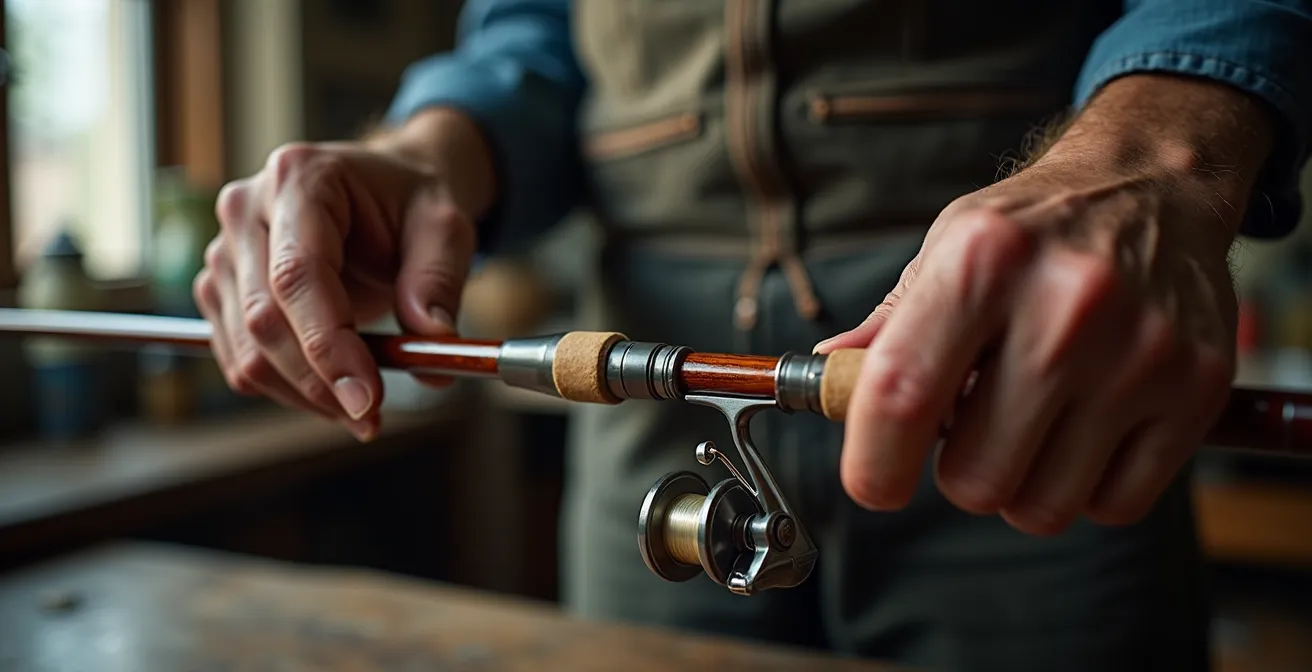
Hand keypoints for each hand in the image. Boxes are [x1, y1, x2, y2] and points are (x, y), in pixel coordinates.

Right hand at [194, 108, 494, 440]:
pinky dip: (286, 389)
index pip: (297, 276)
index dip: (328, 345)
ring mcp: (225, 250)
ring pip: (246, 350)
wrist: (388, 191)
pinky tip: (332, 394)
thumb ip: (439, 282)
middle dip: (319, 383)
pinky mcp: (222, 289)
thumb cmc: (413, 202)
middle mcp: (245, 209)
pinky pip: (240, 358)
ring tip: (363, 409)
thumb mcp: (446, 229)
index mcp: (300, 179)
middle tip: (372, 417)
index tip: (366, 398)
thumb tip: (434, 345)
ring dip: (304, 394)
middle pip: (264, 319)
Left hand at [816, 75, 1273, 534]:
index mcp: (982, 263)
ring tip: (1031, 424)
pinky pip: (1114, 505)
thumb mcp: (949, 246)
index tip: (875, 482)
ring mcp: (1138, 352)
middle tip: (975, 427)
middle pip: (974, 476)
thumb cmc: (1035, 228)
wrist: (1156, 185)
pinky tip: (1086, 430)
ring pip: (1043, 506)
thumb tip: (827, 380)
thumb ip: (889, 324)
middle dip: (959, 471)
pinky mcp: (1195, 389)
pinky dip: (1088, 489)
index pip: (901, 397)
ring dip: (1022, 486)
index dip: (873, 463)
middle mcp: (1065, 306)